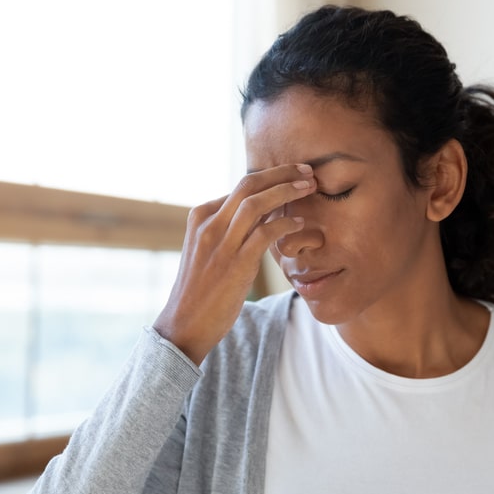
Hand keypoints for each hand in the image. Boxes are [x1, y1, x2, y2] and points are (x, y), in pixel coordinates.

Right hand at [153, 164, 315, 363]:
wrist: (184, 323)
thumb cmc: (201, 288)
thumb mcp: (208, 249)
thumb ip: (228, 229)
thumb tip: (260, 212)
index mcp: (201, 216)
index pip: (240, 186)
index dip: (271, 177)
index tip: (293, 174)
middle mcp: (209, 224)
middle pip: (249, 184)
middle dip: (281, 173)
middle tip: (307, 170)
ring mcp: (220, 244)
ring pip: (256, 203)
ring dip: (286, 191)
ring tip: (309, 187)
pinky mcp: (235, 264)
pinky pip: (264, 234)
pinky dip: (285, 224)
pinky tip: (299, 224)